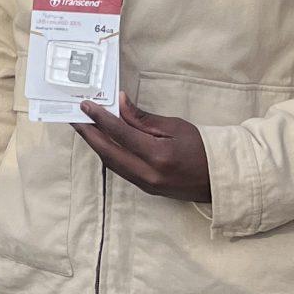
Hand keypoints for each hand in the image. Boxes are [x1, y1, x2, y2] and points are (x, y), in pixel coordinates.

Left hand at [78, 96, 211, 199]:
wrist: (220, 179)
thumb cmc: (201, 148)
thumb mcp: (175, 126)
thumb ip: (143, 118)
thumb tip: (119, 104)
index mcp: (158, 155)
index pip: (121, 134)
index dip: (100, 118)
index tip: (85, 105)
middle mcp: (148, 173)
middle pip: (108, 152)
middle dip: (88, 134)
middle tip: (74, 117)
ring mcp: (145, 184)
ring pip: (111, 163)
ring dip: (95, 145)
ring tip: (83, 128)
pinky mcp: (146, 189)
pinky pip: (120, 170)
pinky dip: (108, 155)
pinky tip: (101, 143)